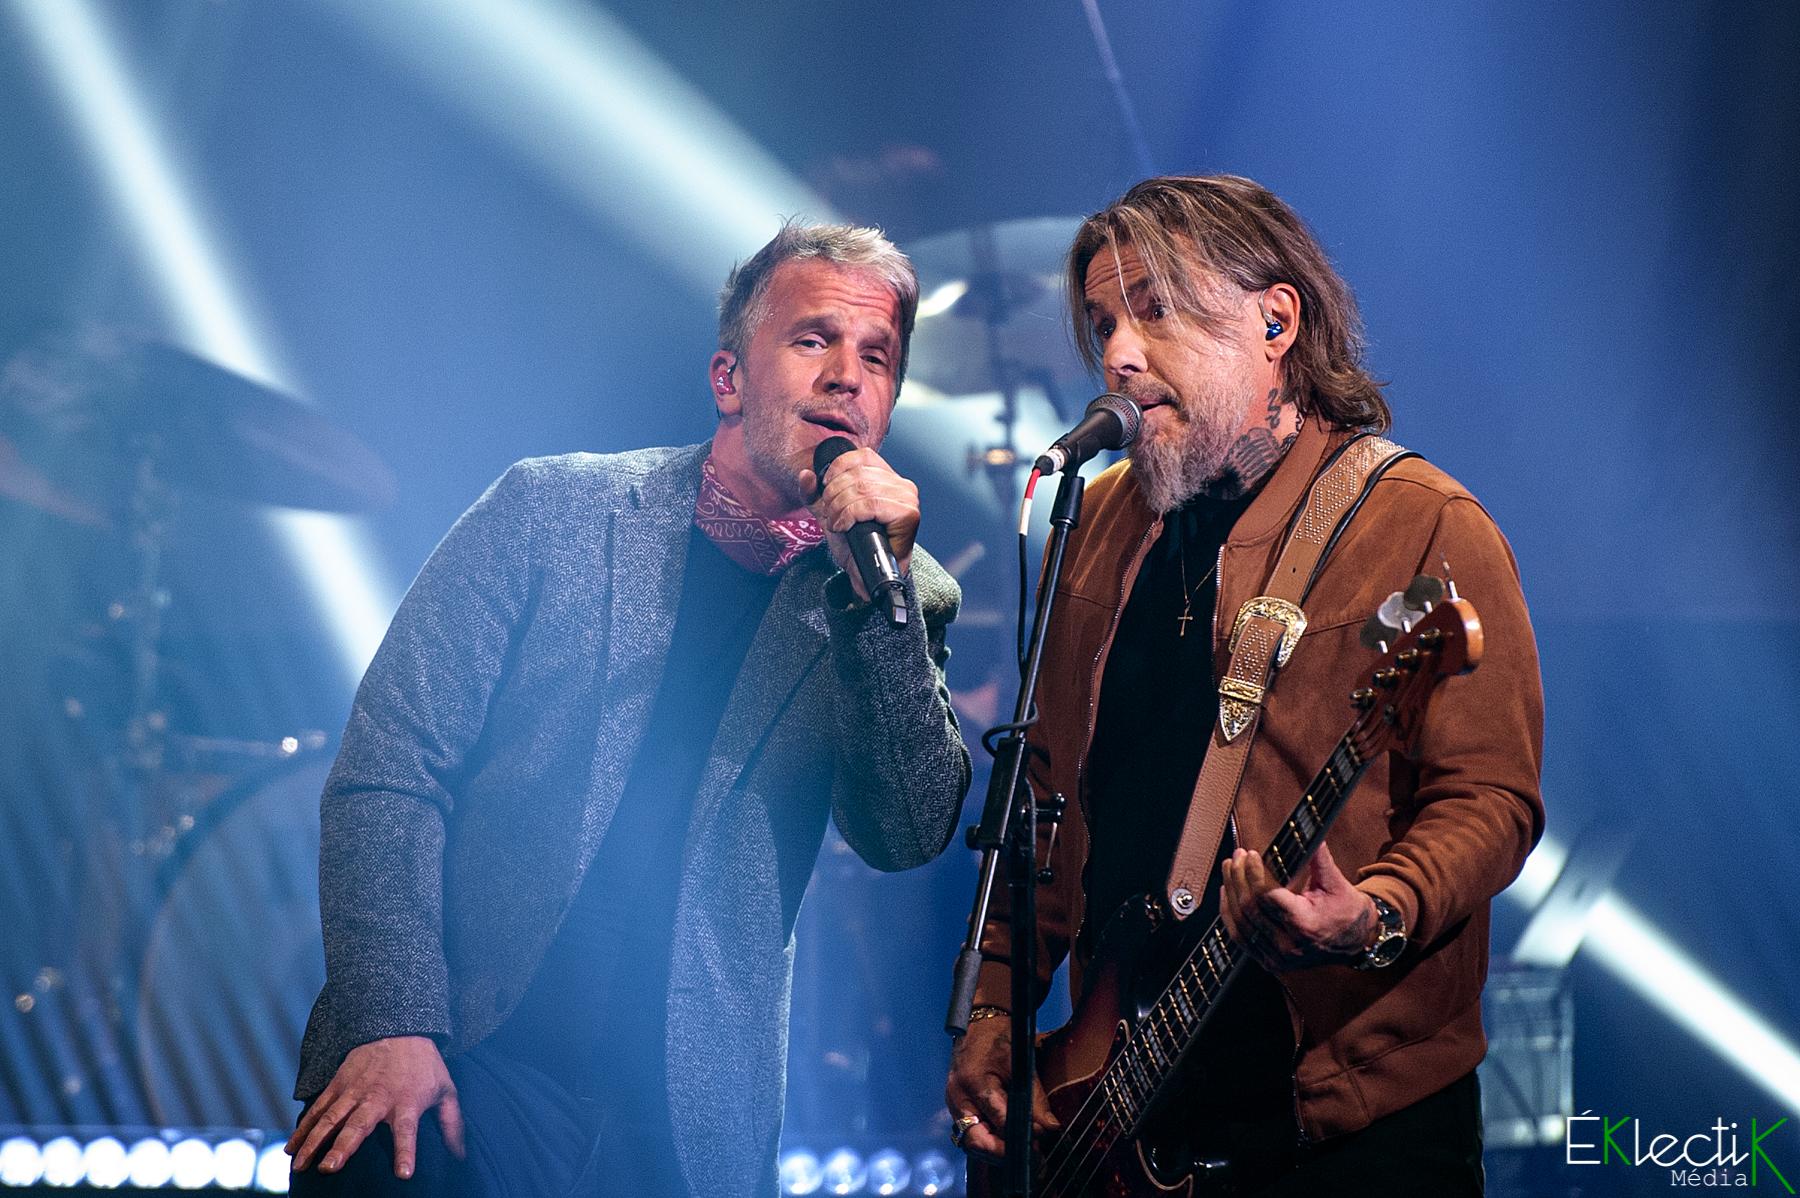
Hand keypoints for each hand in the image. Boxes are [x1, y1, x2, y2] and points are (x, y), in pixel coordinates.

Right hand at [287, 1035, 464, 1177]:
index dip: (406, 1152)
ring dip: (314, 1142)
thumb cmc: (424, 1064)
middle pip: (359, 1125)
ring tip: (300, 1165)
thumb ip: (452, 1123)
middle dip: (343, 1148)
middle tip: (329, 1168)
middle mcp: (378, 1098)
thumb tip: (460, 1155)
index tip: (403, 1174)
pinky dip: (303, 1128)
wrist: (399, 1027)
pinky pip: (318, 1108)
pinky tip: (290, 1148)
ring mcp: (354, 1091)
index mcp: (407, 1102)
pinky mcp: (338, 1084)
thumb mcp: (446, 1090)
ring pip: (330, 1119)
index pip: (408, 1131)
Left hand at [797, 447, 919, 601]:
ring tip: (836, 523)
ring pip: (862, 490)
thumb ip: (814, 493)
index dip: (838, 469)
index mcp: (888, 478)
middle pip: (858, 475)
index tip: (826, 489)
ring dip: (840, 508)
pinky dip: (849, 515)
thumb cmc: (854, 543)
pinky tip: (844, 527)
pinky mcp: (908, 514)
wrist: (864, 572)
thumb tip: (806, 474)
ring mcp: (907, 499)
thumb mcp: (828, 512)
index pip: (862, 456)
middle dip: (835, 495)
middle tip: (830, 514)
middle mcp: (902, 485)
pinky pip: (870, 505)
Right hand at [945, 1013, 1057, 1159]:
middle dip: (1001, 1153)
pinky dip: (988, 1138)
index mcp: (973, 1082)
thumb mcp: (1022, 1066)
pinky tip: (1006, 1139)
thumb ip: (1036, 1100)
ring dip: (995, 1149)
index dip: (1018, 1136)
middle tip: (1027, 1156)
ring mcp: (953, 1103)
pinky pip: (970, 1131)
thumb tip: (1050, 1128)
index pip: (996, 1120)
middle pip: (975, 1141)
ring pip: (970, 1141)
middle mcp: (957, 1096)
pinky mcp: (957, 1106)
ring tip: (1019, 1150)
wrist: (981, 1024)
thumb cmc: (1001, 1040)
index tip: (1037, 1144)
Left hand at [1220, 842, 1377, 971]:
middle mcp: (1288, 944)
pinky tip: (1228, 894)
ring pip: (1240, 924)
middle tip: (1237, 856)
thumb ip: (1319, 859)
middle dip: (1238, 877)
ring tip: (1229, 868)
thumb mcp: (1337, 883)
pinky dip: (1230, 915)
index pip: (1266, 896)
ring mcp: (1277, 957)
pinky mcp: (1270, 962)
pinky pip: (1241, 938)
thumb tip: (1309, 832)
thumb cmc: (1347, 910)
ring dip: (1230, 893)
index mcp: (1305, 924)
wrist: (1357, 942)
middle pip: (1249, 908)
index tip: (1250, 854)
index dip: (1254, 873)